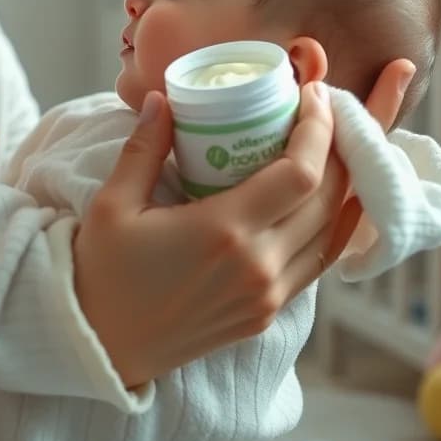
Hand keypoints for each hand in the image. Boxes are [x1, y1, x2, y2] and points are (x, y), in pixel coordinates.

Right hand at [73, 61, 413, 385]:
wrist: (99, 345)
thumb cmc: (102, 271)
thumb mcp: (114, 203)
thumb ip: (144, 147)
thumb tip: (162, 99)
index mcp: (223, 232)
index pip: (300, 174)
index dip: (318, 129)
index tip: (313, 95)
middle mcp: (258, 267)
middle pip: (328, 199)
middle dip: (337, 148)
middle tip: (322, 111)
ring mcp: (267, 296)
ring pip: (331, 234)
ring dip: (341, 187)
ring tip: (327, 148)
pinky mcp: (265, 315)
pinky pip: (317, 263)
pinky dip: (329, 226)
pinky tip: (319, 200)